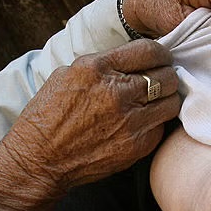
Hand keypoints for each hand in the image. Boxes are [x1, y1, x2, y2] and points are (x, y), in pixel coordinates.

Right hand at [0, 38, 180, 210]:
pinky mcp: (136, 145)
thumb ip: (100, 65)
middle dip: (165, 76)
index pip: (149, 50)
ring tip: (153, 104)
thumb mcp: (66, 75)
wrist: (39, 160)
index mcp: (97, 68)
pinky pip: (161, 128)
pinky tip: (141, 125)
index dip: (160, 54)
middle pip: (166, 76)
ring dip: (165, 101)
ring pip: (171, 103)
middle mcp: (117, 92)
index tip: (159, 60)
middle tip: (158, 82)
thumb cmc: (47, 117)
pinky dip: (154, 125)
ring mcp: (130, 120)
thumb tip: (128, 61)